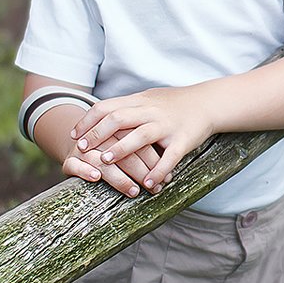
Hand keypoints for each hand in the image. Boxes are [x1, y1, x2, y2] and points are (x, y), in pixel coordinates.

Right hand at [63, 130, 165, 196]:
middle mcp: (101, 136)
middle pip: (122, 152)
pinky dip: (85, 171)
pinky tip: (96, 177)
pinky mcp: (70, 160)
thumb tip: (167, 176)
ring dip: (119, 177)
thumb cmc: (113, 145)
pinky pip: (75, 165)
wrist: (82, 137)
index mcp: (119, 126)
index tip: (165, 179)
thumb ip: (144, 152)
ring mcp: (84, 148)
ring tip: (133, 190)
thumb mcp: (129, 141)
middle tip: (153, 189)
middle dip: (140, 172)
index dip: (154, 161)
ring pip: (101, 160)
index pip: (139, 141)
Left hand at [71, 88, 213, 191]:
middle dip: (98, 133)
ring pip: (141, 135)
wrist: (208, 102)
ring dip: (122, 148)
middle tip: (83, 148)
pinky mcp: (183, 140)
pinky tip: (148, 183)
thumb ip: (127, 107)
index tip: (75, 135)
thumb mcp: (149, 98)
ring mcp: (167, 125)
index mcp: (140, 101)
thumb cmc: (174, 104)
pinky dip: (158, 170)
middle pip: (119, 118)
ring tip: (106, 161)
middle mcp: (152, 111)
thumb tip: (101, 114)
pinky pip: (170, 156)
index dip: (89, 120)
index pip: (108, 107)